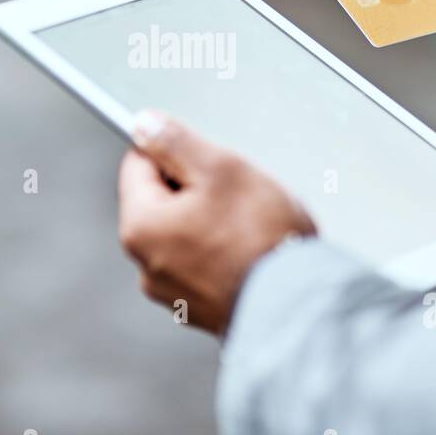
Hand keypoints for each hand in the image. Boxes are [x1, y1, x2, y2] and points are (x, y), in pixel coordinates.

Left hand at [116, 110, 315, 334]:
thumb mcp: (220, 169)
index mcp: (141, 227)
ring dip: (212, 221)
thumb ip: (176, 143)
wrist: (298, 305)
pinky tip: (253, 252)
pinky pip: (204, 264)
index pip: (137, 165)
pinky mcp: (200, 308)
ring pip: (186, 233)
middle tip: (235, 192)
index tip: (203, 157)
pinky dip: (224, 253)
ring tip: (250, 225)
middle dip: (196, 189)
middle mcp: (147, 265)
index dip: (171, 152)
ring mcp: (173, 292)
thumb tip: (145, 126)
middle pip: (162, 202)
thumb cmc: (261, 239)